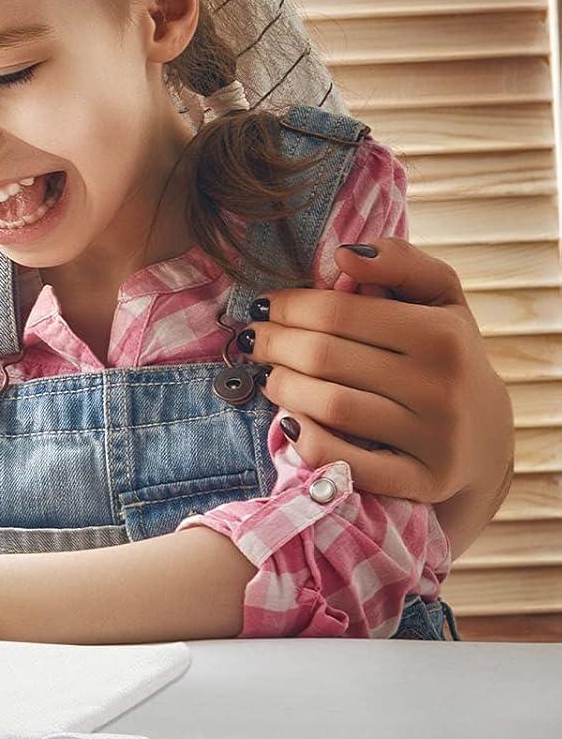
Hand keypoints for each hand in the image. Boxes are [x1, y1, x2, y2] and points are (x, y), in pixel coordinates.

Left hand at [244, 239, 513, 507]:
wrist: (485, 436)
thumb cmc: (446, 352)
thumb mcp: (437, 296)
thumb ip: (399, 261)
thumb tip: (345, 254)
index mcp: (442, 335)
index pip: (335, 312)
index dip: (286, 307)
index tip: (263, 307)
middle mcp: (442, 388)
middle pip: (322, 357)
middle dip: (273, 344)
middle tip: (254, 340)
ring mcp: (433, 440)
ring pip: (327, 406)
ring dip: (282, 387)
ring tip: (271, 376)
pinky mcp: (422, 483)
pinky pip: (343, 462)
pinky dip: (307, 441)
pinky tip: (292, 422)